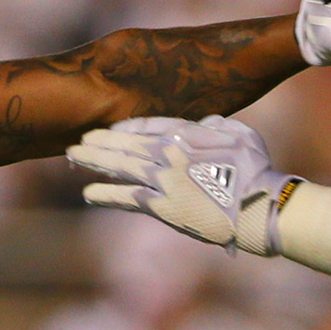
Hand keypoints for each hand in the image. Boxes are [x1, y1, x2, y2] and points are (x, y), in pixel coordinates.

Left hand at [66, 115, 293, 254]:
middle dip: (101, 141)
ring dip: (95, 161)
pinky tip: (88, 193)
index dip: (126, 127)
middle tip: (80, 139)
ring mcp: (161, 179)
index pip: (147, 124)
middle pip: (126, 143)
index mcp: (185, 132)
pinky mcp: (160, 207)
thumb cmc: (256, 170)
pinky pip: (126, 198)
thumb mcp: (239, 133)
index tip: (112, 129)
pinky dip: (106, 195)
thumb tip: (205, 123)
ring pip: (120, 166)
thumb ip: (217, 125)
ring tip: (74, 156)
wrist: (256, 207)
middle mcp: (167, 152)